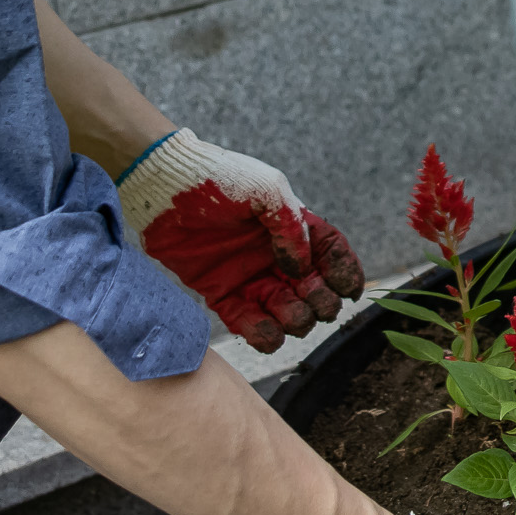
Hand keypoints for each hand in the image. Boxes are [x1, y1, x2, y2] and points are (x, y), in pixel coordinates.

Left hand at [117, 129, 364, 351]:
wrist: (166, 188)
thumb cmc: (220, 179)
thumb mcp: (268, 189)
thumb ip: (291, 226)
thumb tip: (301, 268)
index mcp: (293, 227)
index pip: (331, 255)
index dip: (346, 273)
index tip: (349, 289)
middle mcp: (276, 256)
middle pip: (315, 291)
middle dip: (322, 302)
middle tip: (313, 298)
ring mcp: (251, 277)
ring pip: (287, 313)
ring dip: (296, 320)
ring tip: (289, 313)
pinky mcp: (223, 294)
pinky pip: (249, 324)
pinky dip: (262, 334)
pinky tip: (267, 332)